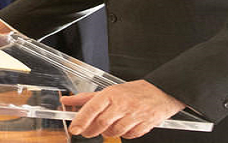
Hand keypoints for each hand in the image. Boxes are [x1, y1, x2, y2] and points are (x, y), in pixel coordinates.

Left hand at [62, 80, 185, 138]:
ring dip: (108, 132)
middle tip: (87, 132)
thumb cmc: (133, 92)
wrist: (161, 92)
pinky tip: (124, 127)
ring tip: (109, 126)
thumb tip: (66, 100)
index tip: (74, 129)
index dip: (81, 120)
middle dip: (91, 130)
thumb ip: (86, 98)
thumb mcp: (109, 91)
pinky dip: (124, 134)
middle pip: (102, 123)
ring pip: (114, 131)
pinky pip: (129, 135)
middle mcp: (123, 103)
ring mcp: (135, 114)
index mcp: (112, 93)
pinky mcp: (146, 124)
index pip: (92, 108)